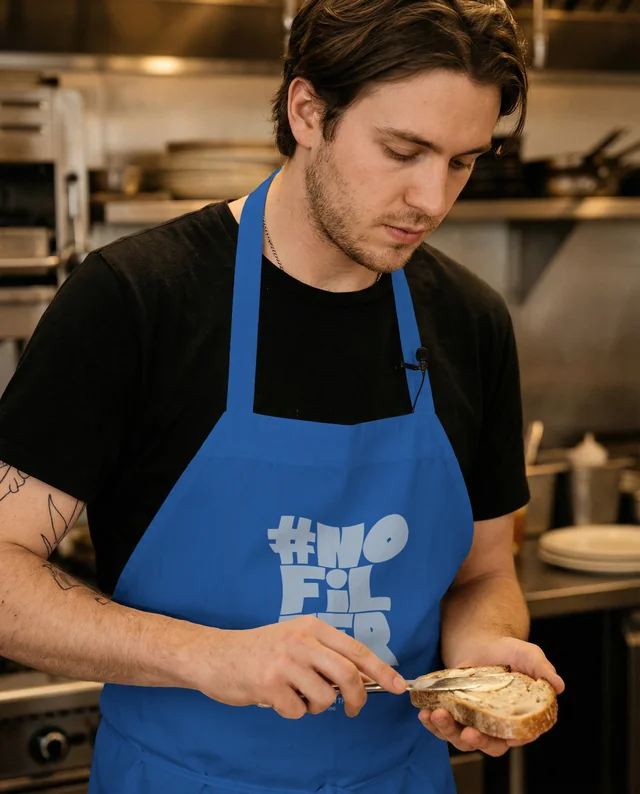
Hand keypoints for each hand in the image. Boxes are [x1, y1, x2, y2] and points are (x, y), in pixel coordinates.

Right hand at [192, 615, 405, 719]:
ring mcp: (285, 661)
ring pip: (325, 698)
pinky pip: (299, 711)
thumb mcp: (296, 640)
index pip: (356, 649)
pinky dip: (292, 711)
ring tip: (297, 694)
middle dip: (357, 699)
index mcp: (312, 627)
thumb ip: (327, 654)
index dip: (381, 670)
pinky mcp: (269, 683)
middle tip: (352, 709)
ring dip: (315, 706)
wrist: (216, 654)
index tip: (398, 686)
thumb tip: (365, 677)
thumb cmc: (260, 649)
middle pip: (348, 676)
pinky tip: (277, 697)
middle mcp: (301, 640)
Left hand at [418, 636, 564, 756]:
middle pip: (486, 744)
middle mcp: (496, 725)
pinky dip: (432, 722)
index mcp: (518, 718)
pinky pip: (443, 725)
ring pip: (460, 737)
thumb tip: (558, 685)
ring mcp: (474, 721)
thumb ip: (542, 670)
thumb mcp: (528, 655)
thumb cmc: (509, 651)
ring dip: (446, 731)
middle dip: (472, 741)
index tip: (487, 735)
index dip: (502, 741)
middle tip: (464, 732)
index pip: (514, 738)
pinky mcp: (455, 713)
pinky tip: (424, 713)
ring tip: (435, 716)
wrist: (483, 641)